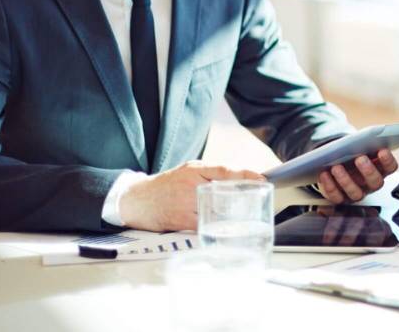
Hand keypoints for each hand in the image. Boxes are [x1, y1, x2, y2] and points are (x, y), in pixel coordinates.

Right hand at [119, 160, 263, 231]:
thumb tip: (240, 179)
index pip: (224, 170)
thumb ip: (211, 173)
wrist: (136, 200)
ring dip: (233, 215)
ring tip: (247, 217)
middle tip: (258, 201)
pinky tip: (227, 229)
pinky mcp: (181, 221)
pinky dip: (217, 228)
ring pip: (216, 211)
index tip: (262, 179)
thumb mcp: (188, 170)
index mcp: (194, 170)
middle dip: (243, 198)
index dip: (246, 174)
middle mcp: (191, 185)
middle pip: (224, 192)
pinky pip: (205, 226)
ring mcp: (186, 204)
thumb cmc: (167, 185)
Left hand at [316, 148, 397, 203]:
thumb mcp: (358, 147)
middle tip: (360, 158)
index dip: (388, 160)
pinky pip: (337, 197)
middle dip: (369, 171)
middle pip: (376, 183)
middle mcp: (370, 184)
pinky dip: (330, 186)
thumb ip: (364, 145)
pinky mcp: (341, 198)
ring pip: (356, 193)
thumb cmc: (350, 153)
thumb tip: (362, 140)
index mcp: (380, 169)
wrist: (334, 161)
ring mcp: (357, 193)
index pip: (390, 168)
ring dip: (346, 180)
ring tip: (336, 166)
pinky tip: (324, 174)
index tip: (382, 150)